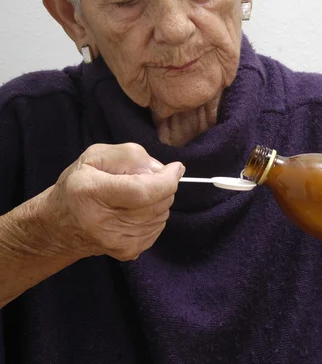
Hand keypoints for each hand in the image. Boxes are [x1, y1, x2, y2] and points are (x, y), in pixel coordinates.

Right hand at [46, 143, 184, 260]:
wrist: (58, 226)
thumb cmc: (77, 185)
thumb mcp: (95, 156)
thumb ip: (130, 155)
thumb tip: (161, 170)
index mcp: (92, 192)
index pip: (142, 191)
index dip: (167, 179)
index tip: (176, 167)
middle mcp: (105, 223)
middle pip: (157, 203)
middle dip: (162, 185)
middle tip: (143, 177)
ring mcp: (118, 242)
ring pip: (162, 215)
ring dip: (158, 199)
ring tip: (134, 194)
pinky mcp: (128, 252)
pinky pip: (158, 227)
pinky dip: (155, 214)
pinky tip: (135, 209)